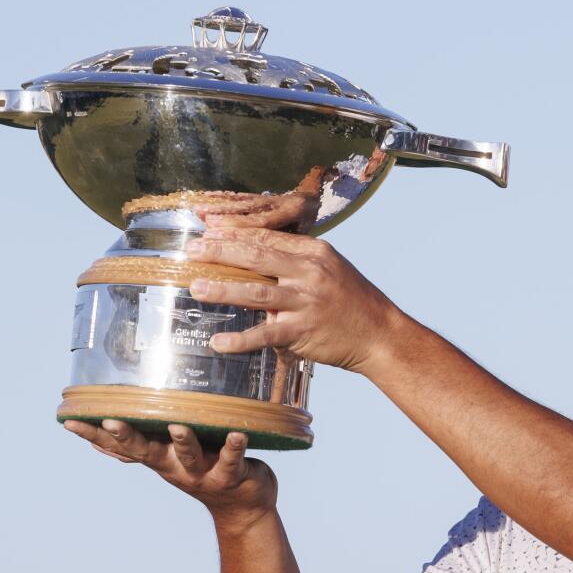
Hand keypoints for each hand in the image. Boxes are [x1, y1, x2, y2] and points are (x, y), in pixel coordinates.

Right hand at [63, 419, 277, 530]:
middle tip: (111, 421)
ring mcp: (203, 473)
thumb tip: (106, 431)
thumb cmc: (203, 471)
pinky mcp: (231, 475)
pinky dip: (235, 447)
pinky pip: (233, 460)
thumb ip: (145, 445)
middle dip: (128, 438)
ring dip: (183, 441)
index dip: (95, 436)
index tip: (70, 421)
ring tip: (177, 426)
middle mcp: (175, 467)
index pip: (120, 447)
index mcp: (159, 459)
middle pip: (148, 452)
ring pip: (190, 456)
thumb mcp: (170, 460)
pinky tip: (238, 434)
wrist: (242, 509)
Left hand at [184, 226, 406, 374]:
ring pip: (255, 292)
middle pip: (255, 257)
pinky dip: (240, 339)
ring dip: (222, 290)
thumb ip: (296, 261)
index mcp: (314, 252)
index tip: (208, 230)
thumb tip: (255, 253)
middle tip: (192, 250)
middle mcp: (310, 272)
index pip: (267, 238)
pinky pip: (265, 334)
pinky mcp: (303, 330)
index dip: (234, 234)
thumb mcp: (329, 268)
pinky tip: (219, 342)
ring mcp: (306, 301)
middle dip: (220, 252)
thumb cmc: (351, 301)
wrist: (379, 334)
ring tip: (196, 288)